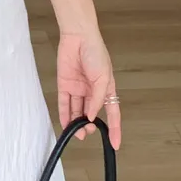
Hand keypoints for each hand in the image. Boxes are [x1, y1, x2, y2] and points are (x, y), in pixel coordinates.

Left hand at [56, 30, 121, 150]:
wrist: (78, 37)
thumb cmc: (95, 53)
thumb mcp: (103, 78)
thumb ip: (98, 99)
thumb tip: (92, 116)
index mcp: (106, 88)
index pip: (112, 113)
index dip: (114, 128)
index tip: (115, 144)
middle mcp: (92, 91)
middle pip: (91, 113)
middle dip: (90, 125)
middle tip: (88, 132)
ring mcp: (78, 88)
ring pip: (77, 111)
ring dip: (77, 123)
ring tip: (78, 133)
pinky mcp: (65, 85)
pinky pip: (64, 103)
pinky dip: (65, 115)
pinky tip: (66, 126)